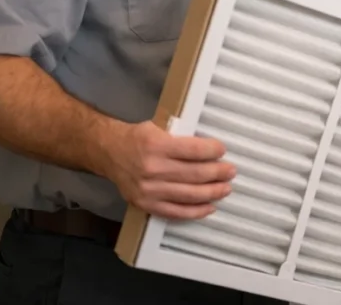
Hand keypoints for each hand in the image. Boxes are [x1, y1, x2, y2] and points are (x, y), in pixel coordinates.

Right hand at [101, 120, 235, 219]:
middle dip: (218, 173)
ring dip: (212, 193)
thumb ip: (181, 138)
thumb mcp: (158, 128)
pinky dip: (195, 212)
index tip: (222, 151)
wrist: (109, 153)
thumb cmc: (138, 138)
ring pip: (189, 195)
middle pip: (195, 174)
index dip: (213, 151)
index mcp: (157, 145)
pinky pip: (175, 212)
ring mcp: (149, 190)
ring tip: (226, 188)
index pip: (194, 151)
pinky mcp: (146, 204)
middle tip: (231, 171)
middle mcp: (153, 169)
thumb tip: (210, 148)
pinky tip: (210, 207)